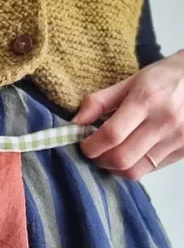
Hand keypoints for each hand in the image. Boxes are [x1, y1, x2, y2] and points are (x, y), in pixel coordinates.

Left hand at [73, 50, 183, 179]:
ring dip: (115, 167)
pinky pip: (150, 170)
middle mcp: (164, 121)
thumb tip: (75, 122)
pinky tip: (130, 153)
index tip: (83, 143)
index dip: (90, 145)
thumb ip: (100, 101)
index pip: (111, 135)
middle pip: (121, 159)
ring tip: (110, 153)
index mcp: (147, 99)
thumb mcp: (132, 80)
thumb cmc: (167, 77)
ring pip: (135, 170)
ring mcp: (177, 139)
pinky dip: (134, 166)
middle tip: (94, 152)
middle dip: (99, 160)